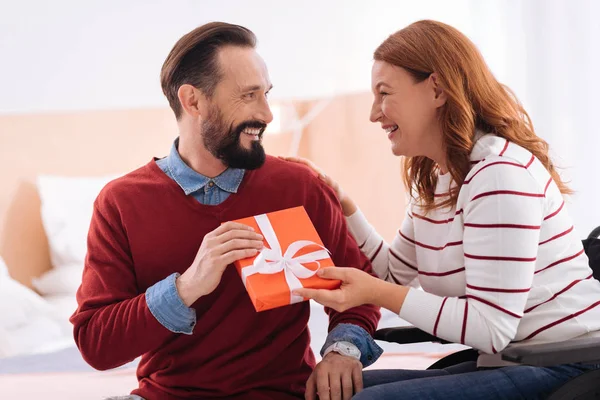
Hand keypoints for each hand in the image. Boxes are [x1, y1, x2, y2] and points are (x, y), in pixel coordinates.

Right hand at [176, 222, 263, 305]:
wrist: (193, 282)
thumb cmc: (204, 268)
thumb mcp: (210, 251)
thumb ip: (221, 245)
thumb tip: (241, 242)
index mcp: (209, 237)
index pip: (228, 226)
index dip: (242, 226)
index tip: (252, 230)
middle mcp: (211, 242)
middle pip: (234, 233)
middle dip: (249, 235)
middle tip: (260, 238)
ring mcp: (213, 252)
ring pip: (236, 242)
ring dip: (250, 243)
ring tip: (260, 245)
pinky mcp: (216, 262)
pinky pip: (235, 254)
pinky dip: (246, 252)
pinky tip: (253, 253)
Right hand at [279, 156, 356, 215]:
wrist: (339, 197)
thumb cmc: (337, 193)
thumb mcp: (335, 188)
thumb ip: (330, 183)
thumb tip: (323, 177)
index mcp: (318, 172)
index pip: (306, 163)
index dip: (296, 160)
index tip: (286, 159)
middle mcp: (313, 172)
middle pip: (300, 163)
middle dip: (290, 160)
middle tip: (278, 157)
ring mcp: (311, 177)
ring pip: (298, 168)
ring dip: (289, 165)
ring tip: (278, 163)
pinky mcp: (309, 181)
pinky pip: (299, 174)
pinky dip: (292, 172)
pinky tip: (284, 174)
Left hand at [295, 267, 409, 314]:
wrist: (375, 292)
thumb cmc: (364, 282)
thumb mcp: (348, 273)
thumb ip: (332, 272)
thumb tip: (318, 273)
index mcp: (339, 298)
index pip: (318, 295)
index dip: (306, 292)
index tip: (295, 290)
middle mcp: (337, 305)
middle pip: (318, 298)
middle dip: (308, 290)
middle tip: (299, 281)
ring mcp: (338, 307)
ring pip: (321, 299)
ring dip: (315, 291)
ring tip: (308, 281)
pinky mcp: (339, 305)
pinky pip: (326, 299)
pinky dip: (321, 292)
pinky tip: (320, 284)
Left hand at [305, 352, 362, 399]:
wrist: (339, 353)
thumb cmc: (325, 370)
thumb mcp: (314, 377)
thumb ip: (310, 392)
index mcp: (322, 369)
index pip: (323, 389)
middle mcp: (334, 366)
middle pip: (336, 390)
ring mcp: (346, 366)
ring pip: (348, 389)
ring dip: (346, 399)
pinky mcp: (356, 367)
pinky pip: (358, 384)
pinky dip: (357, 393)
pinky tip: (354, 397)